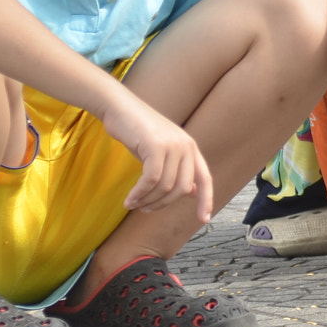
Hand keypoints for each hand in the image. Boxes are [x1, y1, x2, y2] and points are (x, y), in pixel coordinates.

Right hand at [103, 96, 212, 217]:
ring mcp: (172, 145)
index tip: (204, 219)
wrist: (119, 107)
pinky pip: (151, 180)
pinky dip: (139, 194)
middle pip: (182, 188)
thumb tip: (192, 192)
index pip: (205, 178)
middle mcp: (186, 146)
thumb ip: (177, 169)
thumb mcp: (162, 151)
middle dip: (163, 204)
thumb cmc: (137, 132)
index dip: (206, 200)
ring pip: (165, 186)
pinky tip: (129, 200)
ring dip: (147, 200)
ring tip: (134, 204)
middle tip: (145, 209)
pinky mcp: (156, 146)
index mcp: (191, 148)